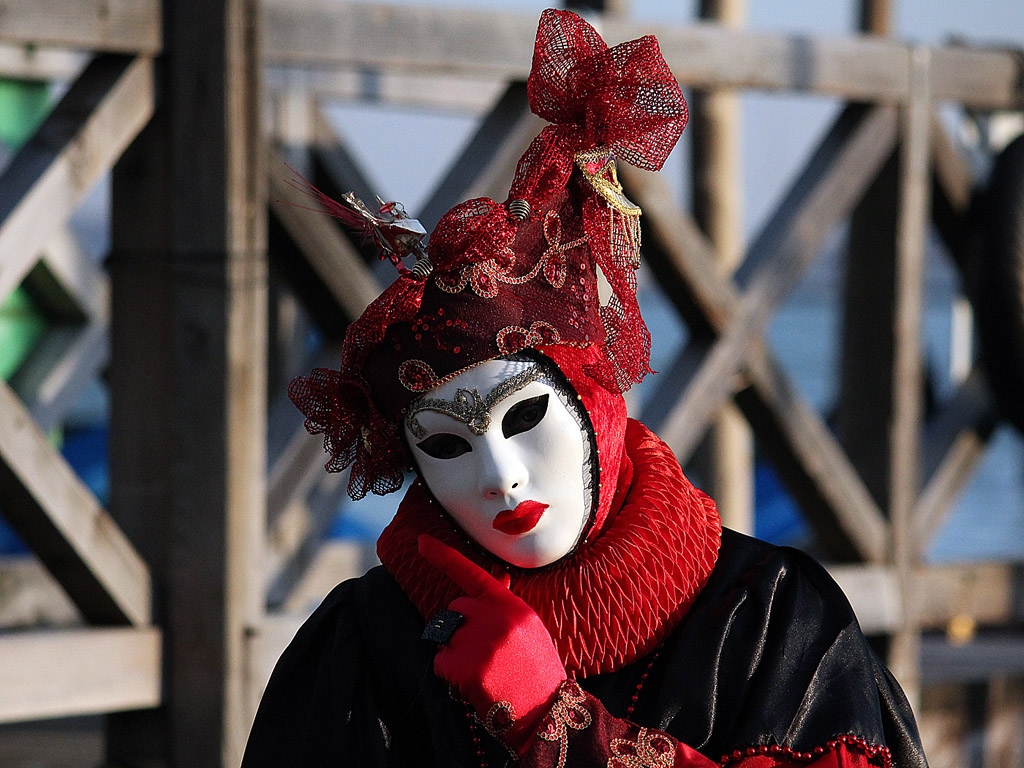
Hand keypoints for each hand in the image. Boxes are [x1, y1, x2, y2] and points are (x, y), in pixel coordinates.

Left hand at [418, 534, 566, 749]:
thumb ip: (506, 607)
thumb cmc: (537, 673)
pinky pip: (441, 663)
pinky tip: (472, 685)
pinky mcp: (467, 667)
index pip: (474, 574)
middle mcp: (496, 618)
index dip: (444, 557)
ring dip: (454, 654)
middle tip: (482, 655)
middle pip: (455, 611)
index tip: (421, 542)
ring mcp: (481, 642)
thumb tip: (496, 578)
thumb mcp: (530, 630)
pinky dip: (450, 676)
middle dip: (460, 629)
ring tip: (481, 671)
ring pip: (445, 637)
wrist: (547, 713)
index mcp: (513, 607)